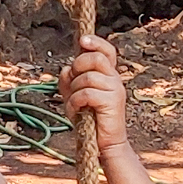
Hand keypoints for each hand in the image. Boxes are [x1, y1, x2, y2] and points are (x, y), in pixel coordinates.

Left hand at [59, 34, 128, 150]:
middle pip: (95, 59)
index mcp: (108, 74)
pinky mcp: (113, 102)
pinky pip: (87, 93)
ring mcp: (116, 89)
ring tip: (75, 104)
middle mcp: (115, 79)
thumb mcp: (74, 96)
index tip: (82, 40)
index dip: (95, 42)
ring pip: (88, 77)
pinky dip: (75, 102)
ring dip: (74, 90)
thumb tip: (66, 67)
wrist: (104, 143)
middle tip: (73, 82)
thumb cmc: (89, 119)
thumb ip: (69, 81)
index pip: (107, 51)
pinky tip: (76, 111)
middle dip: (78, 66)